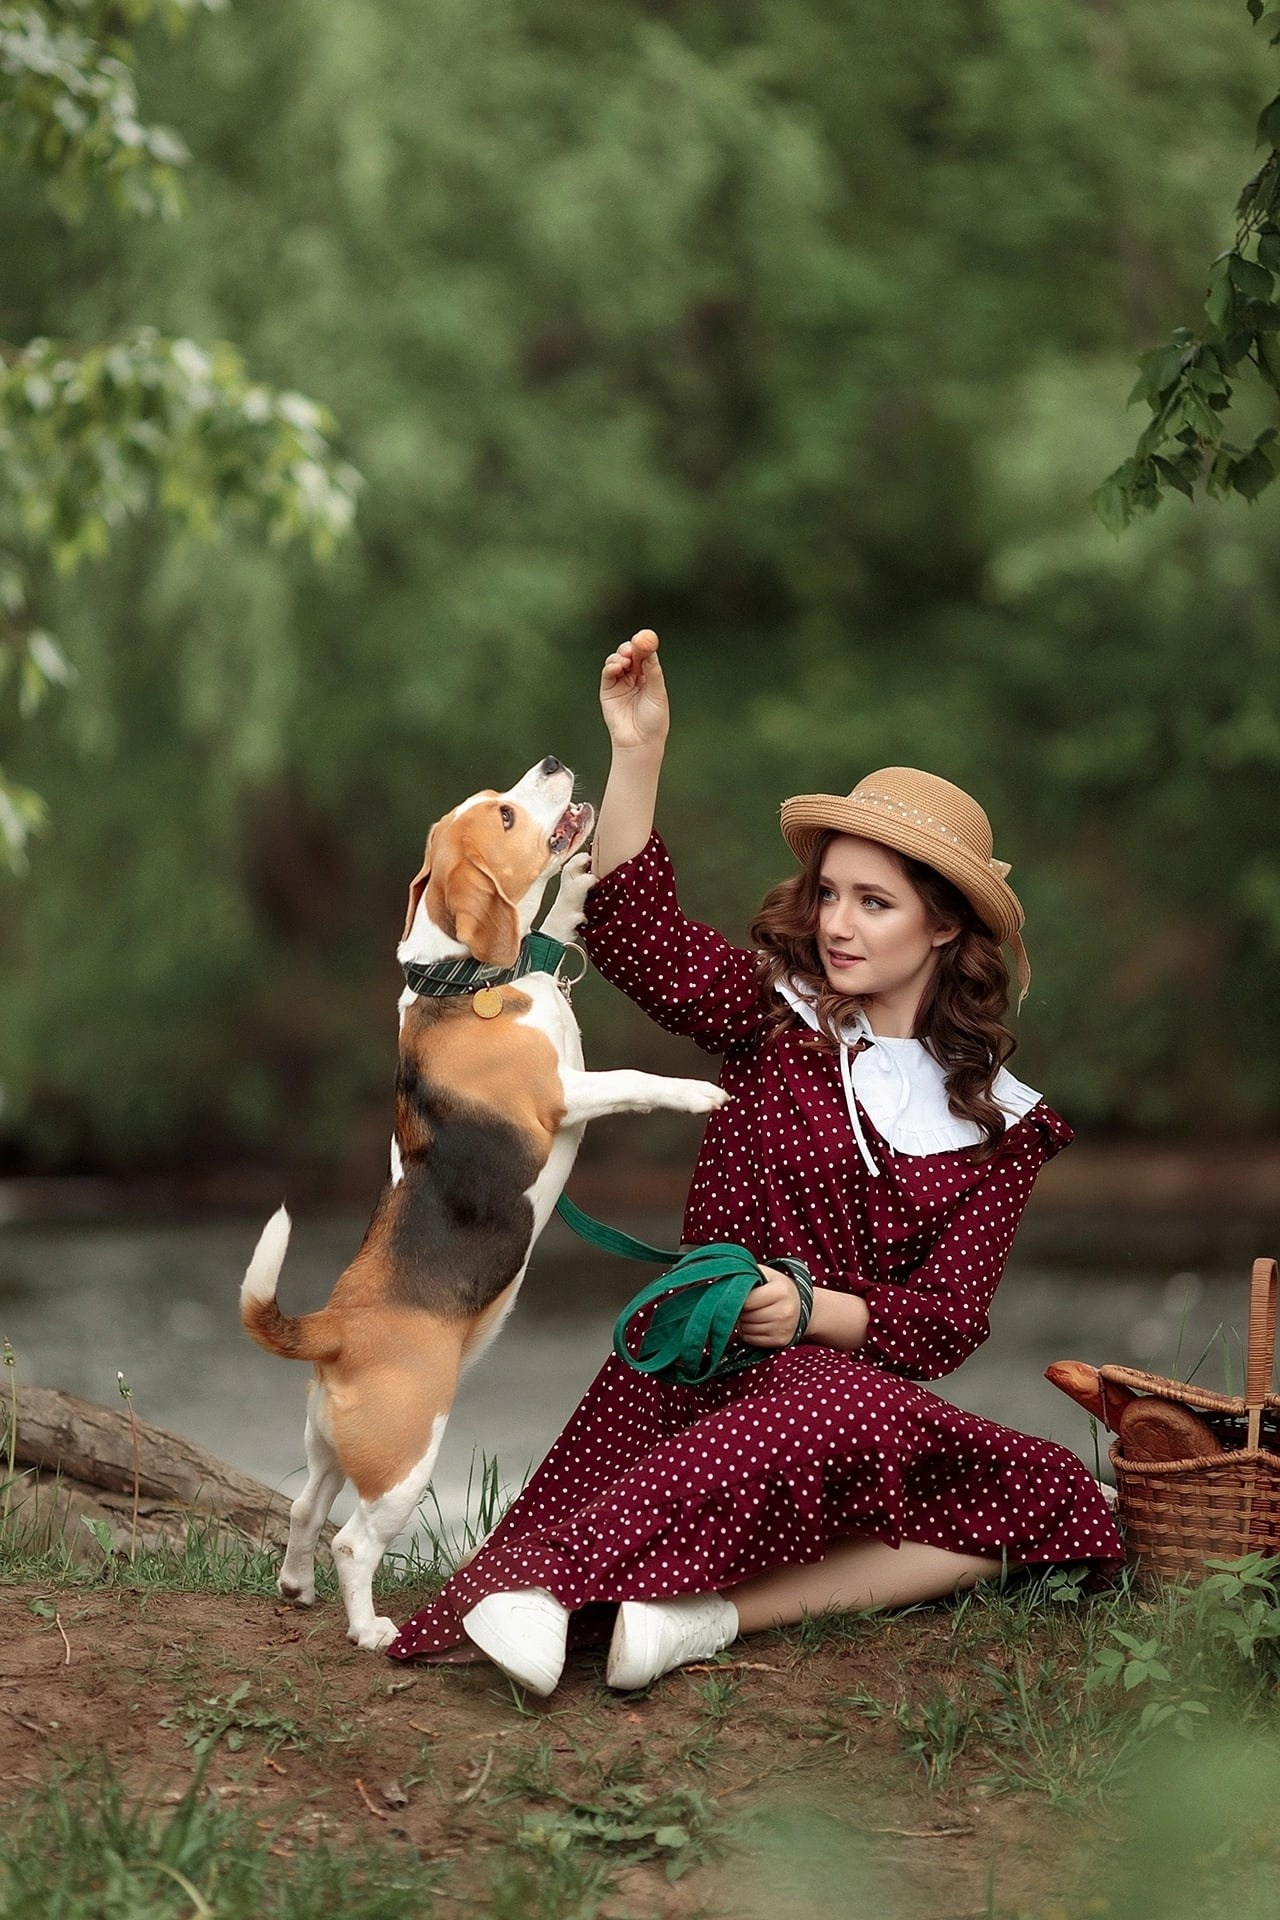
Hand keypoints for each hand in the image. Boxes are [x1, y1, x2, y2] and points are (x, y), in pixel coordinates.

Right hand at [600, 629, 668, 751]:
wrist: (640, 742)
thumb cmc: (653, 721)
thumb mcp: (658, 692)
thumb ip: (652, 670)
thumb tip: (648, 650)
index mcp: (649, 676)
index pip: (645, 655)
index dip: (644, 645)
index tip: (644, 637)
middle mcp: (634, 677)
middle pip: (630, 654)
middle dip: (630, 648)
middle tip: (633, 648)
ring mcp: (620, 683)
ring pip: (617, 660)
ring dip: (620, 656)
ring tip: (625, 661)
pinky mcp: (608, 690)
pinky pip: (607, 672)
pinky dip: (611, 666)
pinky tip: (617, 667)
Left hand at [735, 1265, 801, 1348]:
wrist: (802, 1306)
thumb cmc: (777, 1288)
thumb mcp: (766, 1274)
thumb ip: (745, 1273)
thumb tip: (718, 1280)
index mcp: (780, 1291)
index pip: (748, 1300)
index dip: (738, 1298)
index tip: (739, 1295)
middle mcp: (784, 1311)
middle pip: (747, 1316)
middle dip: (741, 1311)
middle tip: (745, 1306)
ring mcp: (783, 1328)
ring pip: (747, 1329)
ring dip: (743, 1323)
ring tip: (750, 1314)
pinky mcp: (780, 1341)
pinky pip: (752, 1340)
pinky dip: (748, 1333)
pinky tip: (754, 1324)